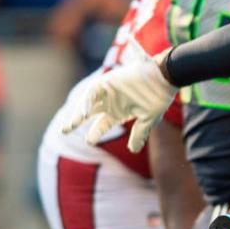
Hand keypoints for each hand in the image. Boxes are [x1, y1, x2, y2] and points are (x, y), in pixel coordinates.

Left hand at [60, 49, 176, 152]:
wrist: (165, 78)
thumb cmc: (158, 98)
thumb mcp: (148, 120)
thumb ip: (139, 134)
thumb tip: (133, 150)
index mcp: (119, 111)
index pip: (102, 124)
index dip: (94, 133)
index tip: (89, 141)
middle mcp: (111, 101)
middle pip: (89, 113)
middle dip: (76, 121)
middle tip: (64, 131)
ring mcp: (109, 91)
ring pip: (88, 102)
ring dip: (79, 112)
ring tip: (71, 125)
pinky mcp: (108, 81)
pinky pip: (92, 92)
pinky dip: (86, 102)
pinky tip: (83, 113)